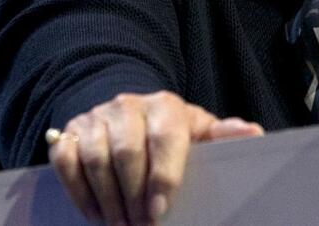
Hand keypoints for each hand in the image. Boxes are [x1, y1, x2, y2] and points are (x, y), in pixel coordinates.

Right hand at [48, 90, 263, 224]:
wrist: (130, 115)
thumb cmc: (172, 132)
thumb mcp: (198, 131)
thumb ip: (224, 135)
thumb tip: (253, 133)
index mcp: (165, 105)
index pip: (164, 138)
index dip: (162, 177)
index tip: (159, 212)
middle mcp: (128, 105)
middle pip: (126, 152)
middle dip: (133, 196)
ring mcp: (96, 117)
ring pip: (95, 158)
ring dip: (107, 199)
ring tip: (120, 225)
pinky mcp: (70, 131)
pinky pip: (66, 162)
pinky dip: (79, 192)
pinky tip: (95, 215)